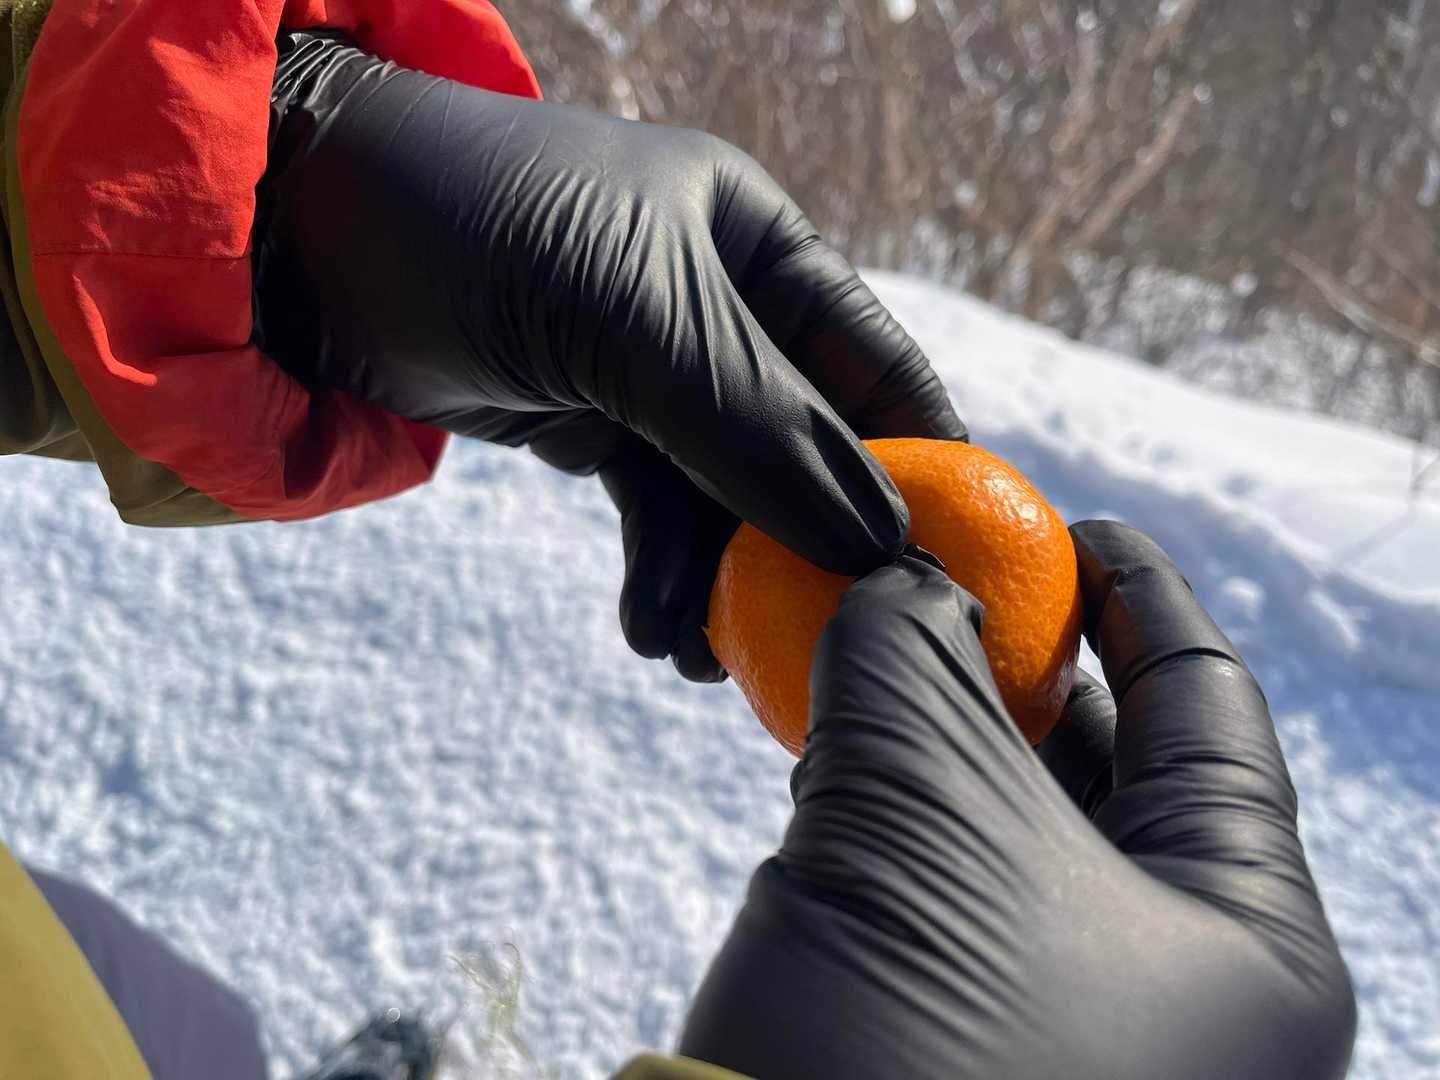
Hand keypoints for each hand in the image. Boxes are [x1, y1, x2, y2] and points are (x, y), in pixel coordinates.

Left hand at [253, 32, 963, 678]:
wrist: (296, 238)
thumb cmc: (475, 231)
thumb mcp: (633, 323)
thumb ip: (758, 429)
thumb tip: (880, 539)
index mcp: (757, 245)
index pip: (875, 366)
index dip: (923, 466)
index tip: (952, 572)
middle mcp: (719, 305)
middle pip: (805, 447)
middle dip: (805, 550)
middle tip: (815, 652)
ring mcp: (653, 369)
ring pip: (726, 497)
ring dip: (721, 582)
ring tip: (697, 660)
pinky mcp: (590, 419)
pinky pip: (655, 510)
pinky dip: (660, 572)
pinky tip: (651, 630)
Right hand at [680, 521, 1354, 1079]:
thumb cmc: (905, 1038)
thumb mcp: (919, 808)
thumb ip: (915, 655)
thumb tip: (902, 577)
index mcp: (1248, 944)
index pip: (1209, 711)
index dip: (1133, 594)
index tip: (1060, 521)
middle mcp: (1187, 992)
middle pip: (1114, 763)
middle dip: (1021, 657)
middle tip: (940, 574)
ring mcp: (1080, 1026)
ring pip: (1018, 822)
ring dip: (943, 724)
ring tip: (876, 643)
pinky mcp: (974, 1041)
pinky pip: (953, 882)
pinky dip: (901, 800)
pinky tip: (841, 742)